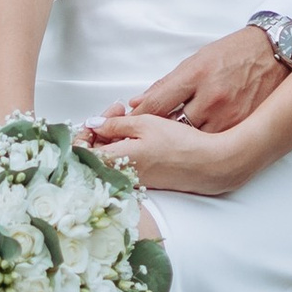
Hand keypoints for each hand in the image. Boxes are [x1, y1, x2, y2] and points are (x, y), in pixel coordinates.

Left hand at [79, 103, 254, 197]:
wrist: (209, 165)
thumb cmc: (180, 145)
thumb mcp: (145, 124)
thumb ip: (115, 124)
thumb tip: (94, 124)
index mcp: (117, 162)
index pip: (82, 152)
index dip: (86, 132)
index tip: (99, 119)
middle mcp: (121, 176)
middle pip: (96, 153)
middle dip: (103, 128)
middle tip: (118, 112)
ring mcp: (133, 179)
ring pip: (112, 156)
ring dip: (115, 136)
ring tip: (130, 118)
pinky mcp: (146, 179)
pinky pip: (126, 161)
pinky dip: (127, 145)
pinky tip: (140, 132)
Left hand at [117, 25, 284, 134]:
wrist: (274, 53)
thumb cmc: (232, 54)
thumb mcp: (195, 60)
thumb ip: (166, 85)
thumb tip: (138, 103)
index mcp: (195, 75)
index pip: (156, 104)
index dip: (137, 119)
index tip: (127, 126)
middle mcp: (211, 96)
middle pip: (171, 126)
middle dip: (155, 133)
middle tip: (146, 138)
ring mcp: (228, 114)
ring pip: (192, 140)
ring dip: (179, 142)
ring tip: (171, 144)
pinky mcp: (242, 126)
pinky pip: (214, 144)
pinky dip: (202, 145)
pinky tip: (196, 145)